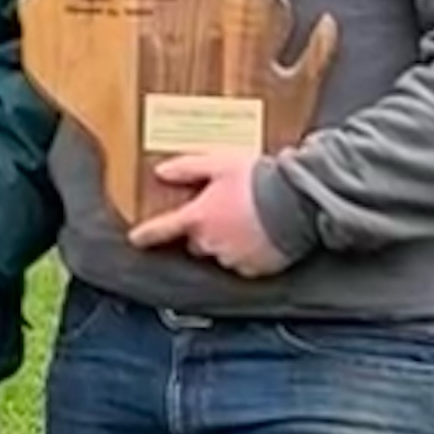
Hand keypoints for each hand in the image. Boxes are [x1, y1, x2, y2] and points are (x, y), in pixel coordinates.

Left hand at [127, 148, 295, 277]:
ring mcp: (232, 259)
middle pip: (195, 243)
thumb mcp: (219, 164)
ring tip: (246, 223)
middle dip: (203, 232)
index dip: (146, 234)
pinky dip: (247, 255)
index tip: (136, 239)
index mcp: (197, 218)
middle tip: (222, 214)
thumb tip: (161, 171)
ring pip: (220, 254)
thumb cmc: (258, 179)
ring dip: (226, 243)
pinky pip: (243, 265)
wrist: (297, 201)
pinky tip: (259, 237)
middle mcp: (210, 243)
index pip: (161, 230)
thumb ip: (187, 168)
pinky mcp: (255, 270)